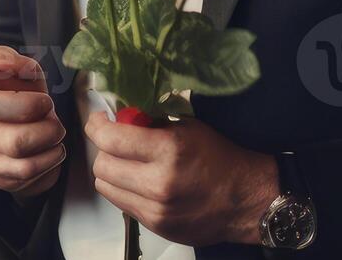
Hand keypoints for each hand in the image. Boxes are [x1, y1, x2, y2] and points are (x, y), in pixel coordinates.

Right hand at [0, 46, 67, 200]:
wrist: (29, 121)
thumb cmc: (25, 91)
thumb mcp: (23, 69)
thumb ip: (13, 60)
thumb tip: (10, 65)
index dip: (22, 105)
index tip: (45, 101)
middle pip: (13, 141)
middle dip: (48, 131)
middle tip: (58, 123)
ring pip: (23, 165)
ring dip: (51, 149)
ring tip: (57, 137)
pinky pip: (28, 178)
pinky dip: (49, 164)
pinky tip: (51, 151)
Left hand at [86, 114, 278, 246]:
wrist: (244, 199)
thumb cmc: (218, 158)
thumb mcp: (187, 128)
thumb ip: (151, 123)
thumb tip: (120, 116)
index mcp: (169, 150)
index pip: (111, 139)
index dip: (98, 126)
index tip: (100, 121)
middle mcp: (158, 182)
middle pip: (102, 165)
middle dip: (105, 149)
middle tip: (117, 142)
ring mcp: (155, 208)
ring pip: (106, 187)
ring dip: (111, 171)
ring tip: (128, 163)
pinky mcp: (155, 225)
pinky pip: (121, 204)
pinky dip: (124, 189)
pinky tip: (140, 181)